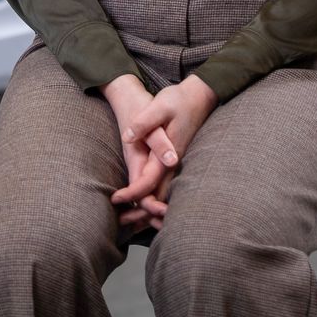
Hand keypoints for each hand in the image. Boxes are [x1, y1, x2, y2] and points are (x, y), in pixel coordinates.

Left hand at [103, 73, 182, 238]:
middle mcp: (174, 164)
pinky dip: (155, 198)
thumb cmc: (179, 100)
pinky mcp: (176, 162)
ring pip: (163, 194)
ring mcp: (177, 164)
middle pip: (158, 197)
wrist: (201, 96)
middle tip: (120, 221)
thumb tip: (129, 136)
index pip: (149, 182)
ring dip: (148, 209)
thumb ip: (145, 122)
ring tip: (128, 219)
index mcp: (168, 153)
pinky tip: (144, 203)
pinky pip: (165, 186)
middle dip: (140, 212)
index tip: (115, 199)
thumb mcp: (160, 105)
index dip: (132, 193)